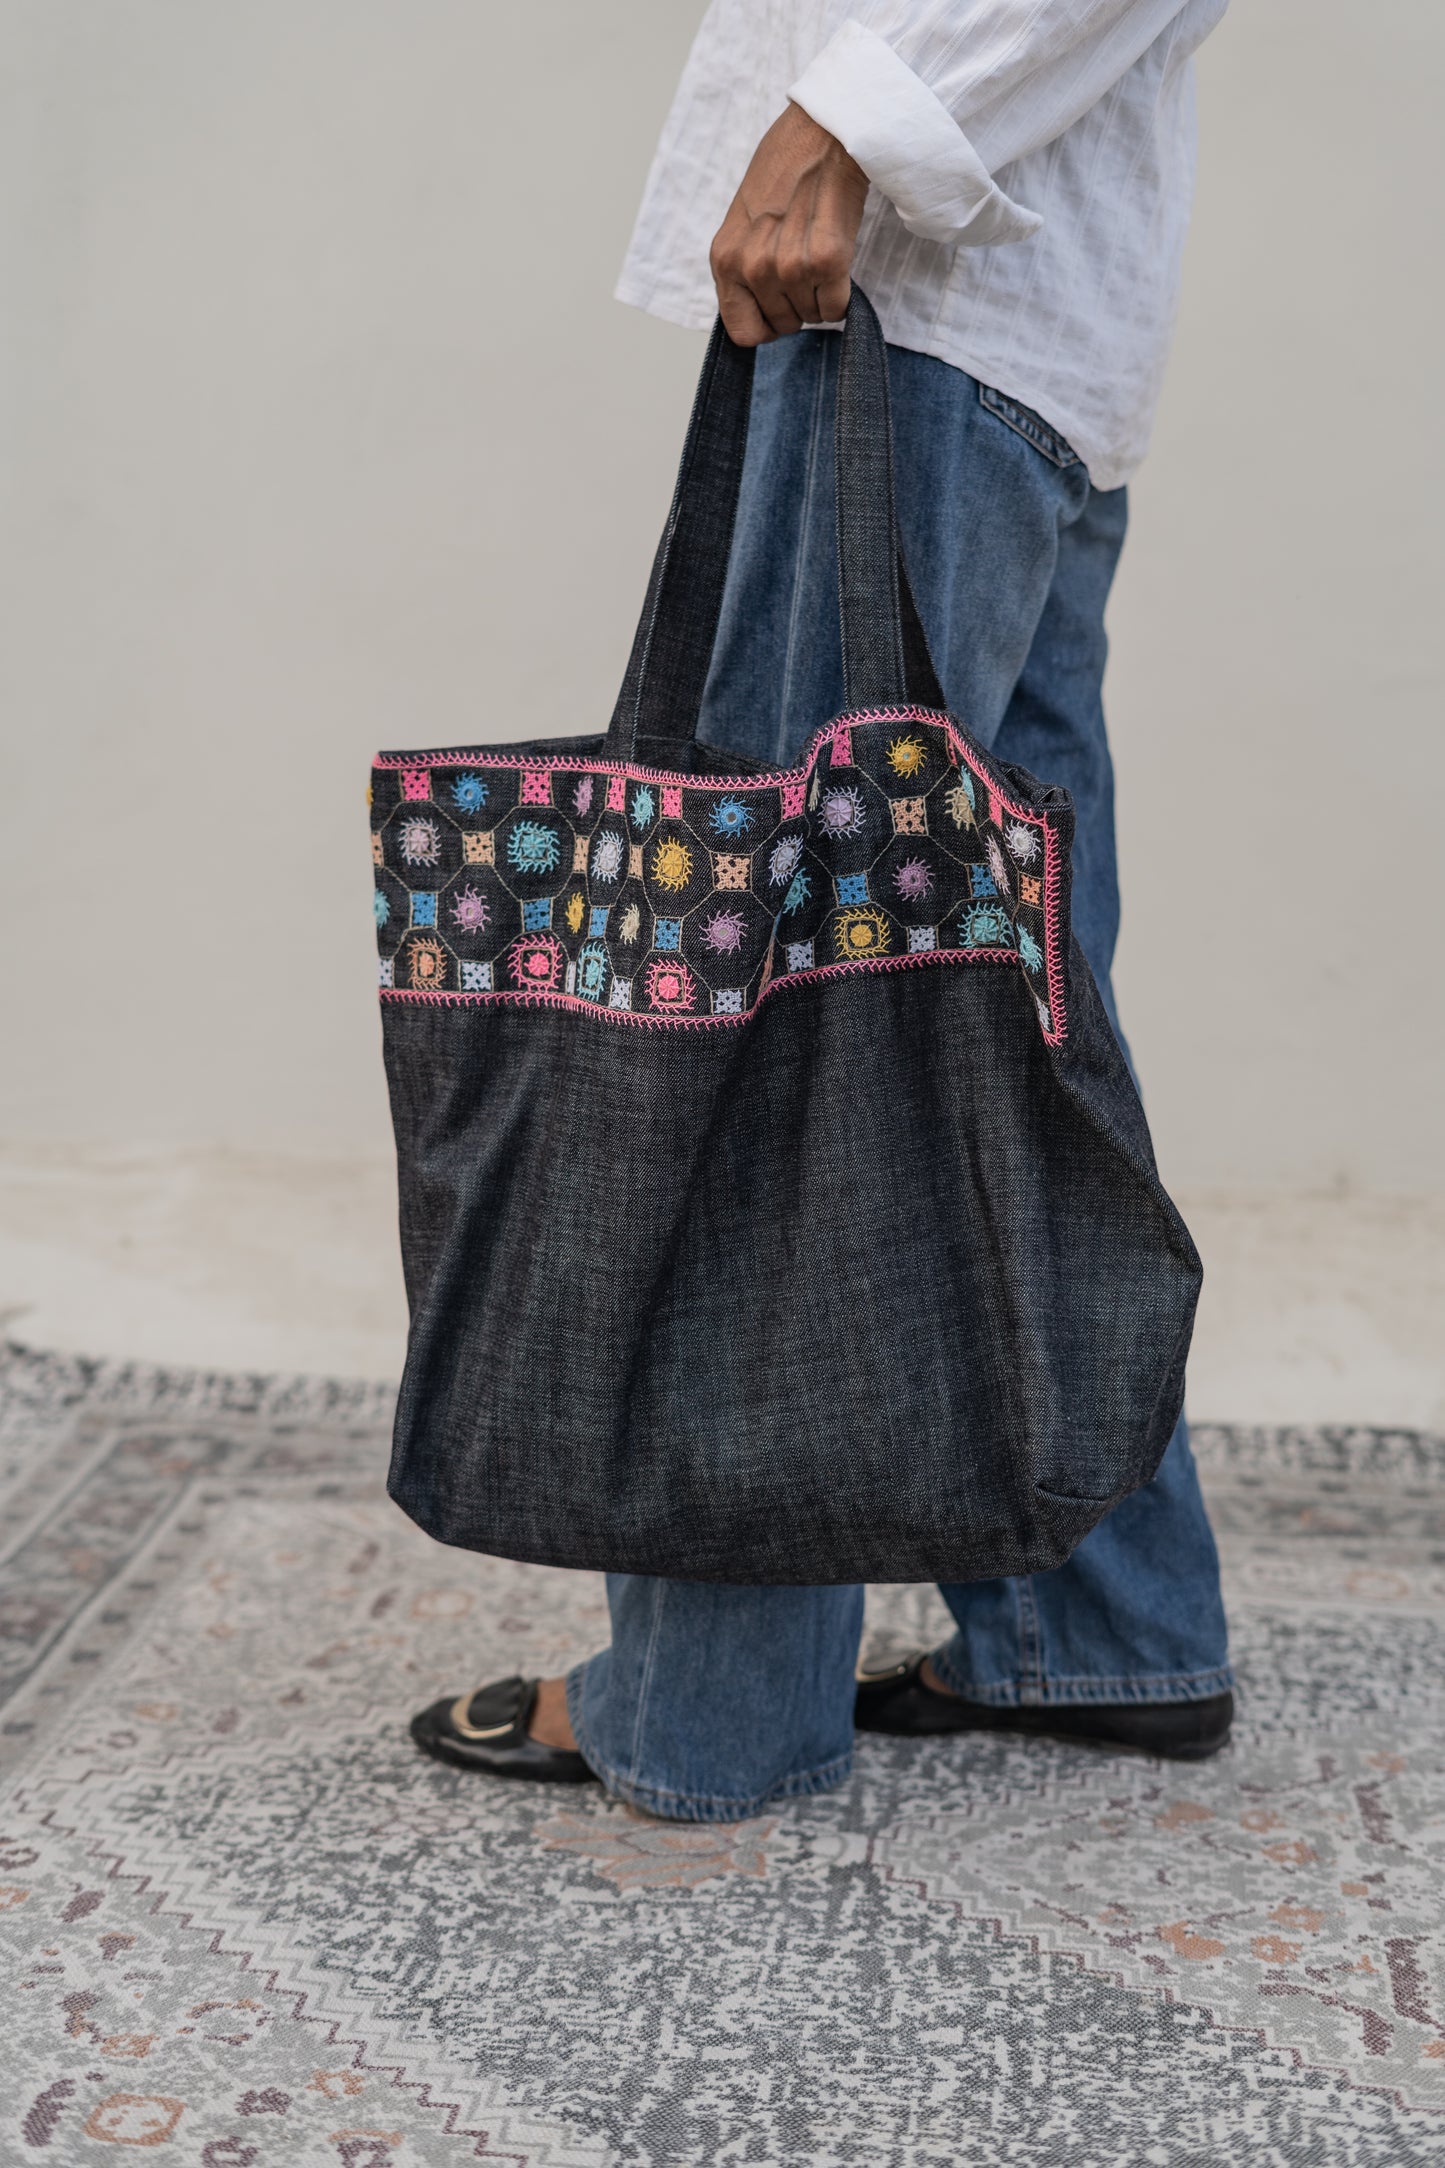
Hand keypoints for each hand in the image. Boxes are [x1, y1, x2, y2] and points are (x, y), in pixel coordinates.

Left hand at [709, 102, 867, 345]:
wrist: (822, 131)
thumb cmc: (784, 167)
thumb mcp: (743, 221)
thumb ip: (743, 265)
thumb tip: (756, 308)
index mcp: (726, 259)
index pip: (742, 331)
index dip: (764, 324)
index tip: (776, 308)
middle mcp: (754, 267)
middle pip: (783, 325)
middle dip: (796, 304)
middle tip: (803, 262)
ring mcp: (791, 266)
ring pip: (812, 317)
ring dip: (820, 294)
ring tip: (818, 250)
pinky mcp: (828, 261)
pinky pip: (836, 308)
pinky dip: (841, 293)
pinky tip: (836, 258)